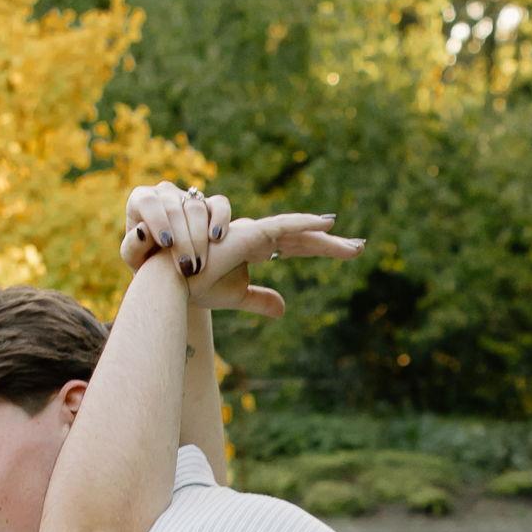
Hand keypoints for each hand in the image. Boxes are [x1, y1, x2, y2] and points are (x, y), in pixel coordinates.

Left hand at [122, 181, 228, 275]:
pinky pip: (219, 204)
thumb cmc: (144, 262)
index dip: (158, 220)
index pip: (148, 201)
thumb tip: (144, 232)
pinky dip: (220, 218)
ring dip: (198, 237)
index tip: (167, 244)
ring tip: (198, 265)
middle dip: (182, 239)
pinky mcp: (210, 205)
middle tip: (186, 268)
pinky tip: (217, 238)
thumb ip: (133, 246)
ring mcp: (188, 197)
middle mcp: (164, 193)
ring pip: (196, 207)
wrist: (166, 269)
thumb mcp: (134, 259)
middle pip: (174, 208)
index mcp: (140, 200)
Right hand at [184, 212, 364, 319]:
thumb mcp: (236, 296)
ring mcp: (254, 234)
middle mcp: (258, 237)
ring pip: (299, 233)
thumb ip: (260, 300)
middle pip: (302, 239)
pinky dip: (305, 224)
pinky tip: (327, 222)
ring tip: (353, 246)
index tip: (346, 252)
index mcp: (255, 248)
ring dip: (327, 239)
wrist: (171, 281)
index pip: (296, 246)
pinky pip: (284, 227)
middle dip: (330, 244)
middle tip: (359, 248)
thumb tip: (284, 309)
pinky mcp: (249, 235)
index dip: (321, 248)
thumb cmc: (196, 285)